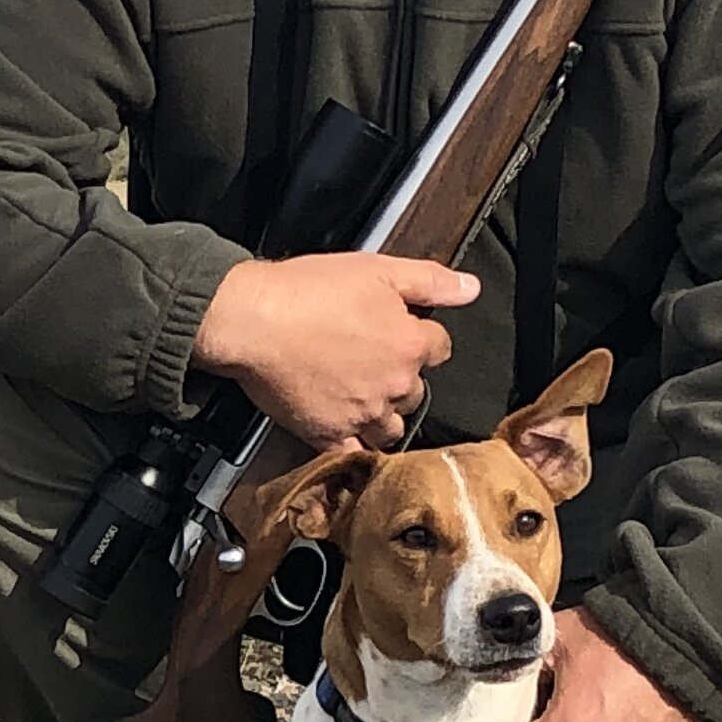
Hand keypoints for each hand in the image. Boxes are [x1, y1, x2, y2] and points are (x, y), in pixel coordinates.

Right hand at [192, 253, 476, 449]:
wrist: (250, 320)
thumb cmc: (306, 291)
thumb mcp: (377, 269)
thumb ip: (430, 281)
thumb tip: (471, 289)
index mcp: (409, 343)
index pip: (439, 347)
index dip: (420, 336)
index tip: (400, 330)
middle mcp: (393, 384)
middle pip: (416, 390)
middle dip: (401, 377)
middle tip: (373, 360)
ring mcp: (362, 413)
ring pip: (390, 427)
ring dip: (383, 414)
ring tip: (361, 396)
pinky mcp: (328, 434)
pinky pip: (354, 452)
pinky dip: (354, 447)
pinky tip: (347, 433)